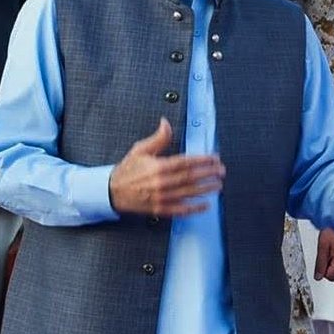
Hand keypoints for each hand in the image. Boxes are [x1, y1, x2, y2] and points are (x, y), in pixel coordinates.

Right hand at [108, 119, 224, 217]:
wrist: (111, 191)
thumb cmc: (127, 170)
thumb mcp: (140, 150)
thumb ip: (158, 138)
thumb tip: (166, 123)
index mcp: (158, 166)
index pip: (187, 162)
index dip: (203, 160)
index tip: (214, 158)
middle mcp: (162, 182)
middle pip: (191, 177)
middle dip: (209, 173)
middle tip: (221, 171)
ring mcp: (162, 197)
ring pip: (189, 193)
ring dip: (206, 189)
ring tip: (218, 185)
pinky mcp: (160, 209)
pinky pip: (181, 210)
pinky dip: (194, 208)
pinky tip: (205, 205)